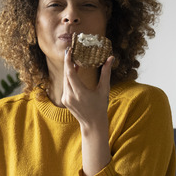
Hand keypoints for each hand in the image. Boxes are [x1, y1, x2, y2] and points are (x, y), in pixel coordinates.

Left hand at [63, 49, 114, 175]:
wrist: (92, 123)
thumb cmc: (100, 107)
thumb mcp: (104, 90)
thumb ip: (106, 73)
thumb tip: (110, 58)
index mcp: (79, 93)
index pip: (70, 73)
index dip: (68, 61)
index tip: (69, 51)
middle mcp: (70, 96)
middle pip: (66, 75)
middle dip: (68, 63)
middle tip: (72, 52)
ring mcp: (65, 99)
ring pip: (65, 80)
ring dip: (69, 70)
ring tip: (75, 61)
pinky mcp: (64, 100)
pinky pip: (66, 85)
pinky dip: (69, 78)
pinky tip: (75, 72)